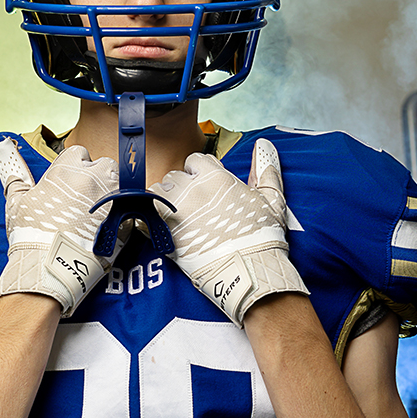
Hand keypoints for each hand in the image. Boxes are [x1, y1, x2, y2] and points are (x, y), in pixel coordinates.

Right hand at [0, 139, 127, 316]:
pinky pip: (132, 207)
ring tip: (99, 215)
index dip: (74, 168)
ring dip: (113, 194)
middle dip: (98, 178)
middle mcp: (92, 178)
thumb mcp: (17, 200)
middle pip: (104, 165)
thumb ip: (14, 171)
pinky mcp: (125, 218)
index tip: (69, 186)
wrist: (49, 268)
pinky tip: (108, 228)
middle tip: (86, 200)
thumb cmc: (30, 234)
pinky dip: (123, 215)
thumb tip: (1, 147)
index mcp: (67, 169)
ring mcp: (112, 197)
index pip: (79, 153)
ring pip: (121, 183)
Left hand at [149, 139, 308, 326]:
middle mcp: (192, 189)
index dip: (200, 173)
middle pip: (175, 176)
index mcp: (215, 177)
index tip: (207, 188)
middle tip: (194, 207)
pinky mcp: (164, 232)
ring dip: (164, 201)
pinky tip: (162, 228)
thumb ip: (266, 169)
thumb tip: (264, 145)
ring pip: (157, 192)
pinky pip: (144, 216)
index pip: (195, 160)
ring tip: (179, 218)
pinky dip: (149, 220)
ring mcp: (175, 210)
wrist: (250, 272)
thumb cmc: (262, 237)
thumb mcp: (271, 199)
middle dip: (182, 188)